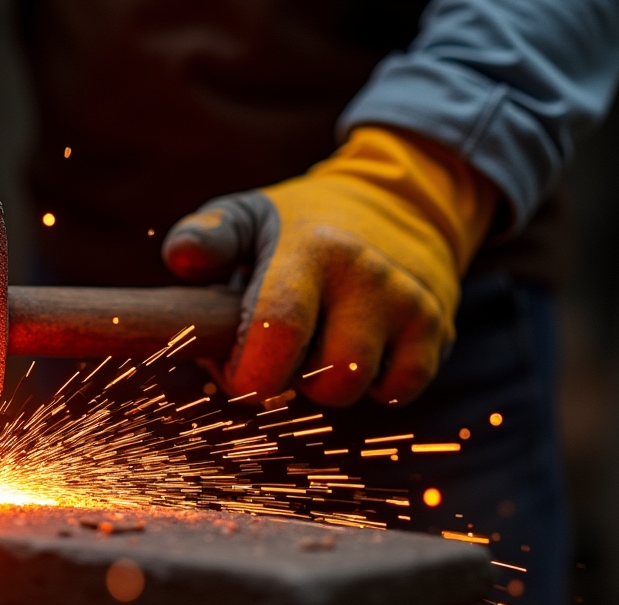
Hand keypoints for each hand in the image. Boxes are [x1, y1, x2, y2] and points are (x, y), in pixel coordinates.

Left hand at [161, 127, 498, 406]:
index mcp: (308, 249)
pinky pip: (400, 390)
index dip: (251, 374)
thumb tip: (180, 258)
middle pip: (325, 374)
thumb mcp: (250, 214)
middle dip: (288, 383)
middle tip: (279, 355)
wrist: (404, 200)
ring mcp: (407, 302)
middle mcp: (364, 275)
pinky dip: (373, 387)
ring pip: (357, 386)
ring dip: (325, 386)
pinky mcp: (437, 327)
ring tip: (316, 349)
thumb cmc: (302, 222)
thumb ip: (209, 236)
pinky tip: (358, 353)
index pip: (280, 326)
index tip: (237, 372)